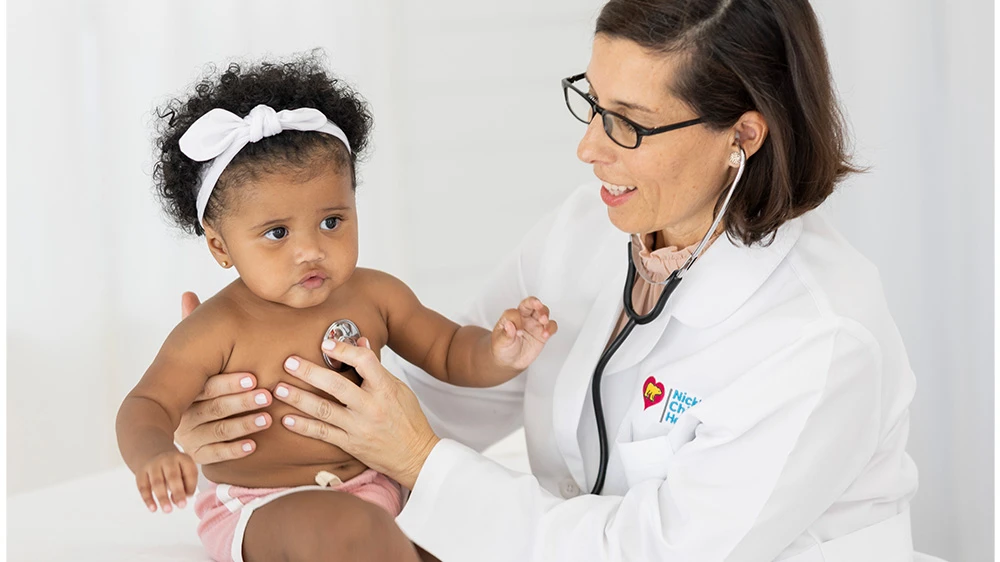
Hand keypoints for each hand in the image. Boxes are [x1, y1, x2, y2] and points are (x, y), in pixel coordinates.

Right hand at [136, 449, 197, 512]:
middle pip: (173, 476)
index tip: (188, 497)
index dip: (190, 486)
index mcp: (183, 458)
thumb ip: (186, 485)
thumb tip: (178, 500)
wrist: (154, 455)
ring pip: (157, 482)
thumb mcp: (185, 471)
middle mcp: (168, 460)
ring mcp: (153, 465)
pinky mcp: (141, 473)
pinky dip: (148, 499)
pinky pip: (143, 487)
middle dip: (178, 492)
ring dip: (162, 497)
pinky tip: (153, 509)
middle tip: (182, 506)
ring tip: (168, 510)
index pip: (190, 472)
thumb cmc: (175, 469)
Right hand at [173, 292, 272, 463]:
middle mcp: (185, 414)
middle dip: (241, 401)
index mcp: (186, 390)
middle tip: (267, 395)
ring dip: (244, 423)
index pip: (206, 386)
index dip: (228, 381)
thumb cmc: (204, 383)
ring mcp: (192, 436)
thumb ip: (194, 327)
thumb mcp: (199, 356)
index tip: (253, 375)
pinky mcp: (200, 456)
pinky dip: (235, 449)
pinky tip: (254, 445)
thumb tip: (188, 293)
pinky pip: (216, 455)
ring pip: (219, 431)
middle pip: (214, 408)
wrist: (193, 425)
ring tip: (267, 418)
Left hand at [274, 338, 439, 489]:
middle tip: (289, 362)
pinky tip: (287, 419)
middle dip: (309, 373)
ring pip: (324, 410)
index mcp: (386, 389)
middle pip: (336, 386)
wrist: (416, 456)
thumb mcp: (399, 389)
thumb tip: (359, 343)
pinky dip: (304, 426)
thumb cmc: (408, 421)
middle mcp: (371, 407)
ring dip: (299, 398)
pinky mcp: (350, 444)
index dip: (343, 350)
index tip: (326, 343)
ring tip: (279, 389)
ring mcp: (359, 427)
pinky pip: (323, 434)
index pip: (364, 362)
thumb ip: (376, 368)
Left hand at [491, 296, 557, 370]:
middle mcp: (524, 318)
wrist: (510, 361)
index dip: (517, 318)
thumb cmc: (502, 348)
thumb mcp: (500, 342)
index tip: (516, 329)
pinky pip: (551, 326)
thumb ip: (505, 334)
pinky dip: (551, 328)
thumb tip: (509, 325)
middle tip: (538, 307)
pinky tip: (546, 333)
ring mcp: (534, 324)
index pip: (516, 311)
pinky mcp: (542, 333)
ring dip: (545, 314)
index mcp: (512, 317)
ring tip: (544, 321)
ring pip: (543, 312)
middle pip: (531, 304)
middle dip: (536, 303)